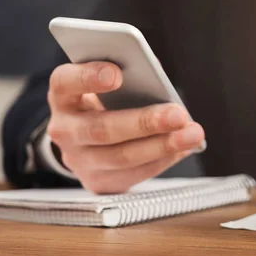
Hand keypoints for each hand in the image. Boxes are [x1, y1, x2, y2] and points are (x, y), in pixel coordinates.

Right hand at [46, 62, 204, 193]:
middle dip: (144, 122)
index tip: (117, 74)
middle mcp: (65, 129)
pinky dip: (163, 159)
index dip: (88, 77)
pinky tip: (183, 148)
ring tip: (192, 134)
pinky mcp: (98, 182)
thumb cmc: (106, 100)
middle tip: (178, 114)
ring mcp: (79, 160)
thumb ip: (128, 73)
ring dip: (162, 146)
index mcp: (63, 96)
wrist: (88, 140)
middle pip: (102, 128)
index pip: (65, 83)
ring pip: (122, 157)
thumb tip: (156, 74)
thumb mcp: (108, 82)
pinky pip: (134, 173)